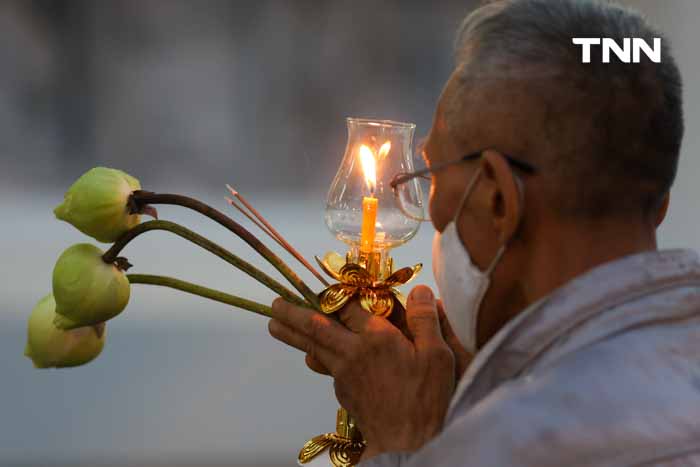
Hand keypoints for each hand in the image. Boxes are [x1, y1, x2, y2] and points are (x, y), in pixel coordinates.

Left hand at [269, 285, 468, 456]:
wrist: (409, 444)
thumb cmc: (427, 399)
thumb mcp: (438, 355)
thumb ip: (425, 320)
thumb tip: (420, 290)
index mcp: (376, 338)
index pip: (347, 307)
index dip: (334, 293)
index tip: (318, 285)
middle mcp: (353, 353)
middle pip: (315, 327)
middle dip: (292, 314)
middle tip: (274, 304)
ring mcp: (343, 375)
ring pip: (314, 348)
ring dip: (293, 335)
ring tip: (276, 326)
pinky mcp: (343, 394)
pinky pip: (327, 369)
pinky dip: (317, 357)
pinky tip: (315, 356)